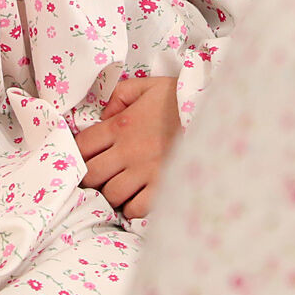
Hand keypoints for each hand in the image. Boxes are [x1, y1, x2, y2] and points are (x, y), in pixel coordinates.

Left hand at [75, 74, 181, 217]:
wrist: (215, 112)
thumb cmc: (179, 99)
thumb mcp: (146, 86)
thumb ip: (118, 95)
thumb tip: (103, 116)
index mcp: (120, 125)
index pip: (82, 146)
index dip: (79, 152)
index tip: (87, 154)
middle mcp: (128, 151)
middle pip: (91, 175)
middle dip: (91, 177)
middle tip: (101, 174)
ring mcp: (146, 172)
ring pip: (111, 195)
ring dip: (111, 192)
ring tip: (121, 185)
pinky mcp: (164, 187)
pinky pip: (135, 209)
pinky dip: (132, 207)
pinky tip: (137, 196)